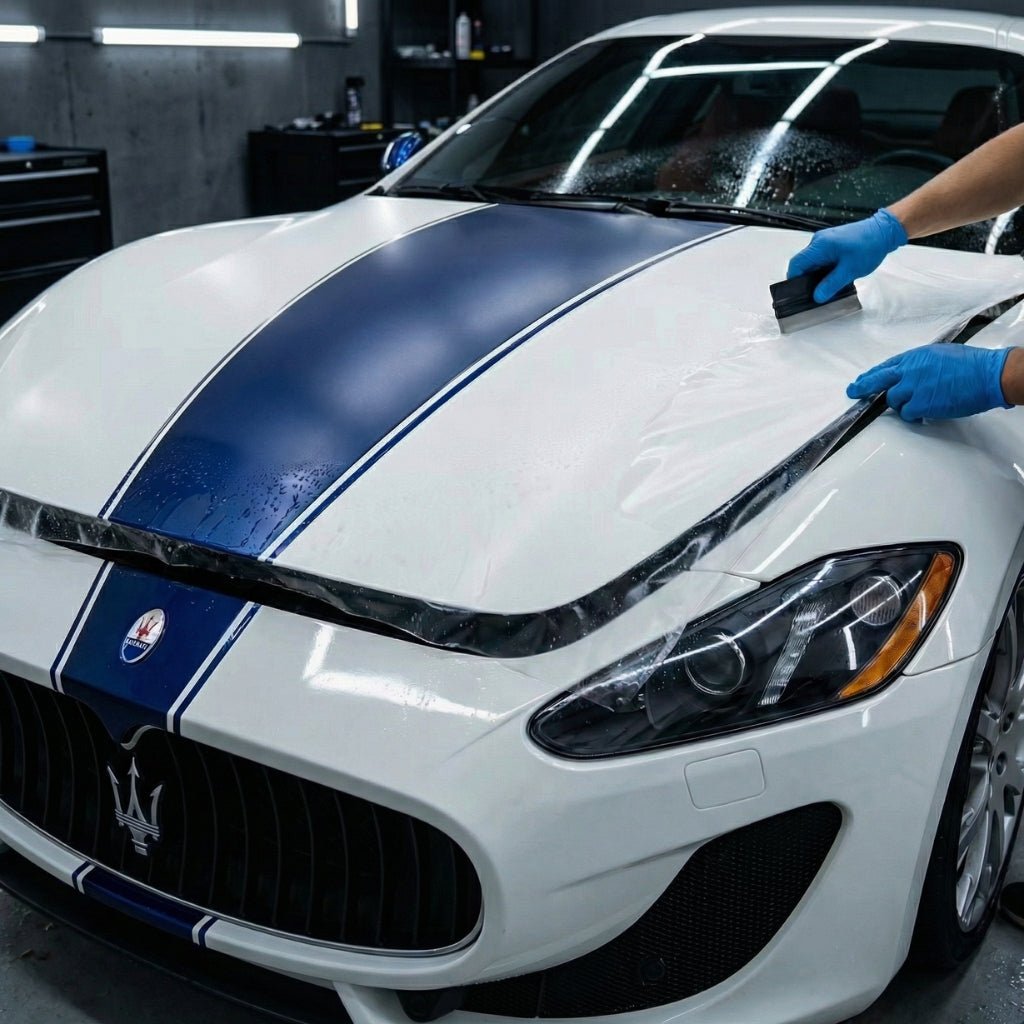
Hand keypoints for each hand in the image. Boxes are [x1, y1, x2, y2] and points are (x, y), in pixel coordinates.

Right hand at [788, 209, 907, 303]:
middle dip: (808, 279)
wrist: (884, 231)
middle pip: (803, 264)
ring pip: (812, 262)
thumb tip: (817, 296)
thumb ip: (831, 285)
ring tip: (830, 283)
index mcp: (819, 245)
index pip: (796, 264)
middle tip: (817, 291)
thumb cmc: (870, 245)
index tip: (800, 292)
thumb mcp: (850, 270)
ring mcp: (824, 240)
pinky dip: (824, 268)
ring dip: (818, 274)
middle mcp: (818, 241)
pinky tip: (835, 274)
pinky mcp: (831, 242)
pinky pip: (820, 258)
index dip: (795, 280)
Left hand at [847, 344, 1013, 421]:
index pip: (885, 367)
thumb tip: (911, 374)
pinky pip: (907, 414)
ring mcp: (913, 388)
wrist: (987, 375)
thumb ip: (920, 365)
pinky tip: (924, 414)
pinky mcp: (919, 404)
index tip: (860, 381)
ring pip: (893, 401)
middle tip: (853, 392)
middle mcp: (909, 371)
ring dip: (902, 405)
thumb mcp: (940, 355)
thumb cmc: (971, 364)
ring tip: (920, 403)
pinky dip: (913, 416)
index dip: (871, 375)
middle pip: (877, 380)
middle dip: (862, 387)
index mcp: (915, 357)